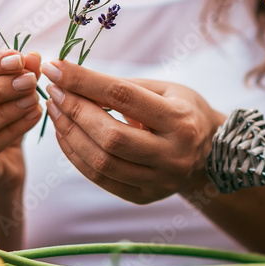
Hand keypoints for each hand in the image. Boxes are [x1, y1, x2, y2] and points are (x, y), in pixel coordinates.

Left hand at [41, 59, 225, 204]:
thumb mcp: (164, 89)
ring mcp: (160, 181)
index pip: (122, 97)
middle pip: (111, 136)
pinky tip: (65, 135)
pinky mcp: (145, 197)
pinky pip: (100, 179)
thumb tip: (70, 79)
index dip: (84, 81)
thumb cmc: (181, 110)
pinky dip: (76, 155)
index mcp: (180, 120)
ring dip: (70, 134)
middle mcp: (173, 154)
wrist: (210, 152)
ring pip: (102, 162)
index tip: (56, 68)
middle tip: (53, 92)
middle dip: (74, 111)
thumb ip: (121, 87)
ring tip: (56, 112)